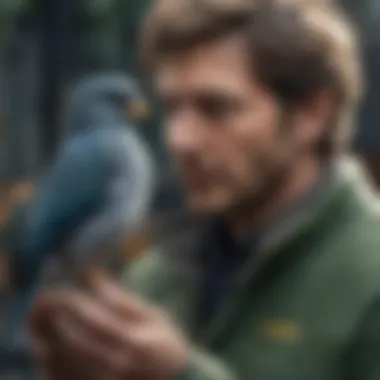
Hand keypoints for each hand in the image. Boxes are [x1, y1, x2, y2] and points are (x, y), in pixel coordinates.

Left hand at [29, 275, 188, 379]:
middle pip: (72, 340)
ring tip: (39, 314)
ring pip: (62, 361)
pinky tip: (44, 341)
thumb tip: (94, 277)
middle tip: (44, 298)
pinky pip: (61, 377)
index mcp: (133, 342)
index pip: (94, 320)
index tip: (63, 290)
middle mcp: (115, 366)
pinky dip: (47, 358)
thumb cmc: (164, 344)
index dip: (73, 303)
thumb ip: (122, 299)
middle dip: (53, 316)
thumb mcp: (152, 316)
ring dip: (44, 336)